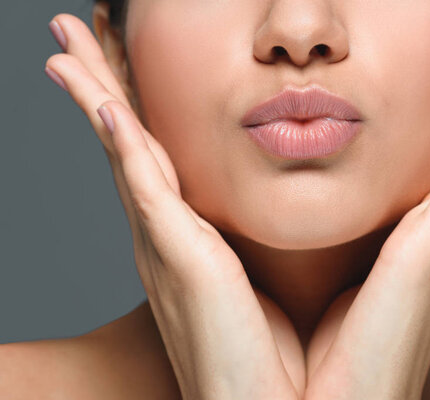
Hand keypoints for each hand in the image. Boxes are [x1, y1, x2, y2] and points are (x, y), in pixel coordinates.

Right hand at [44, 13, 305, 399]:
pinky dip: (119, 140)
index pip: (158, 156)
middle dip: (101, 82)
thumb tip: (287, 209)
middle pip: (128, 141)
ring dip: (95, 91)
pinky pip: (141, 184)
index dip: (135, 107)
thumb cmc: (278, 353)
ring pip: (123, 149)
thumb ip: (266, 238)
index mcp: (191, 239)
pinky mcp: (177, 258)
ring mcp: (166, 245)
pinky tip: (101, 101)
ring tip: (67, 42)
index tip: (124, 63)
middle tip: (79, 32)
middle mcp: (168, 236)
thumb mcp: (271, 278)